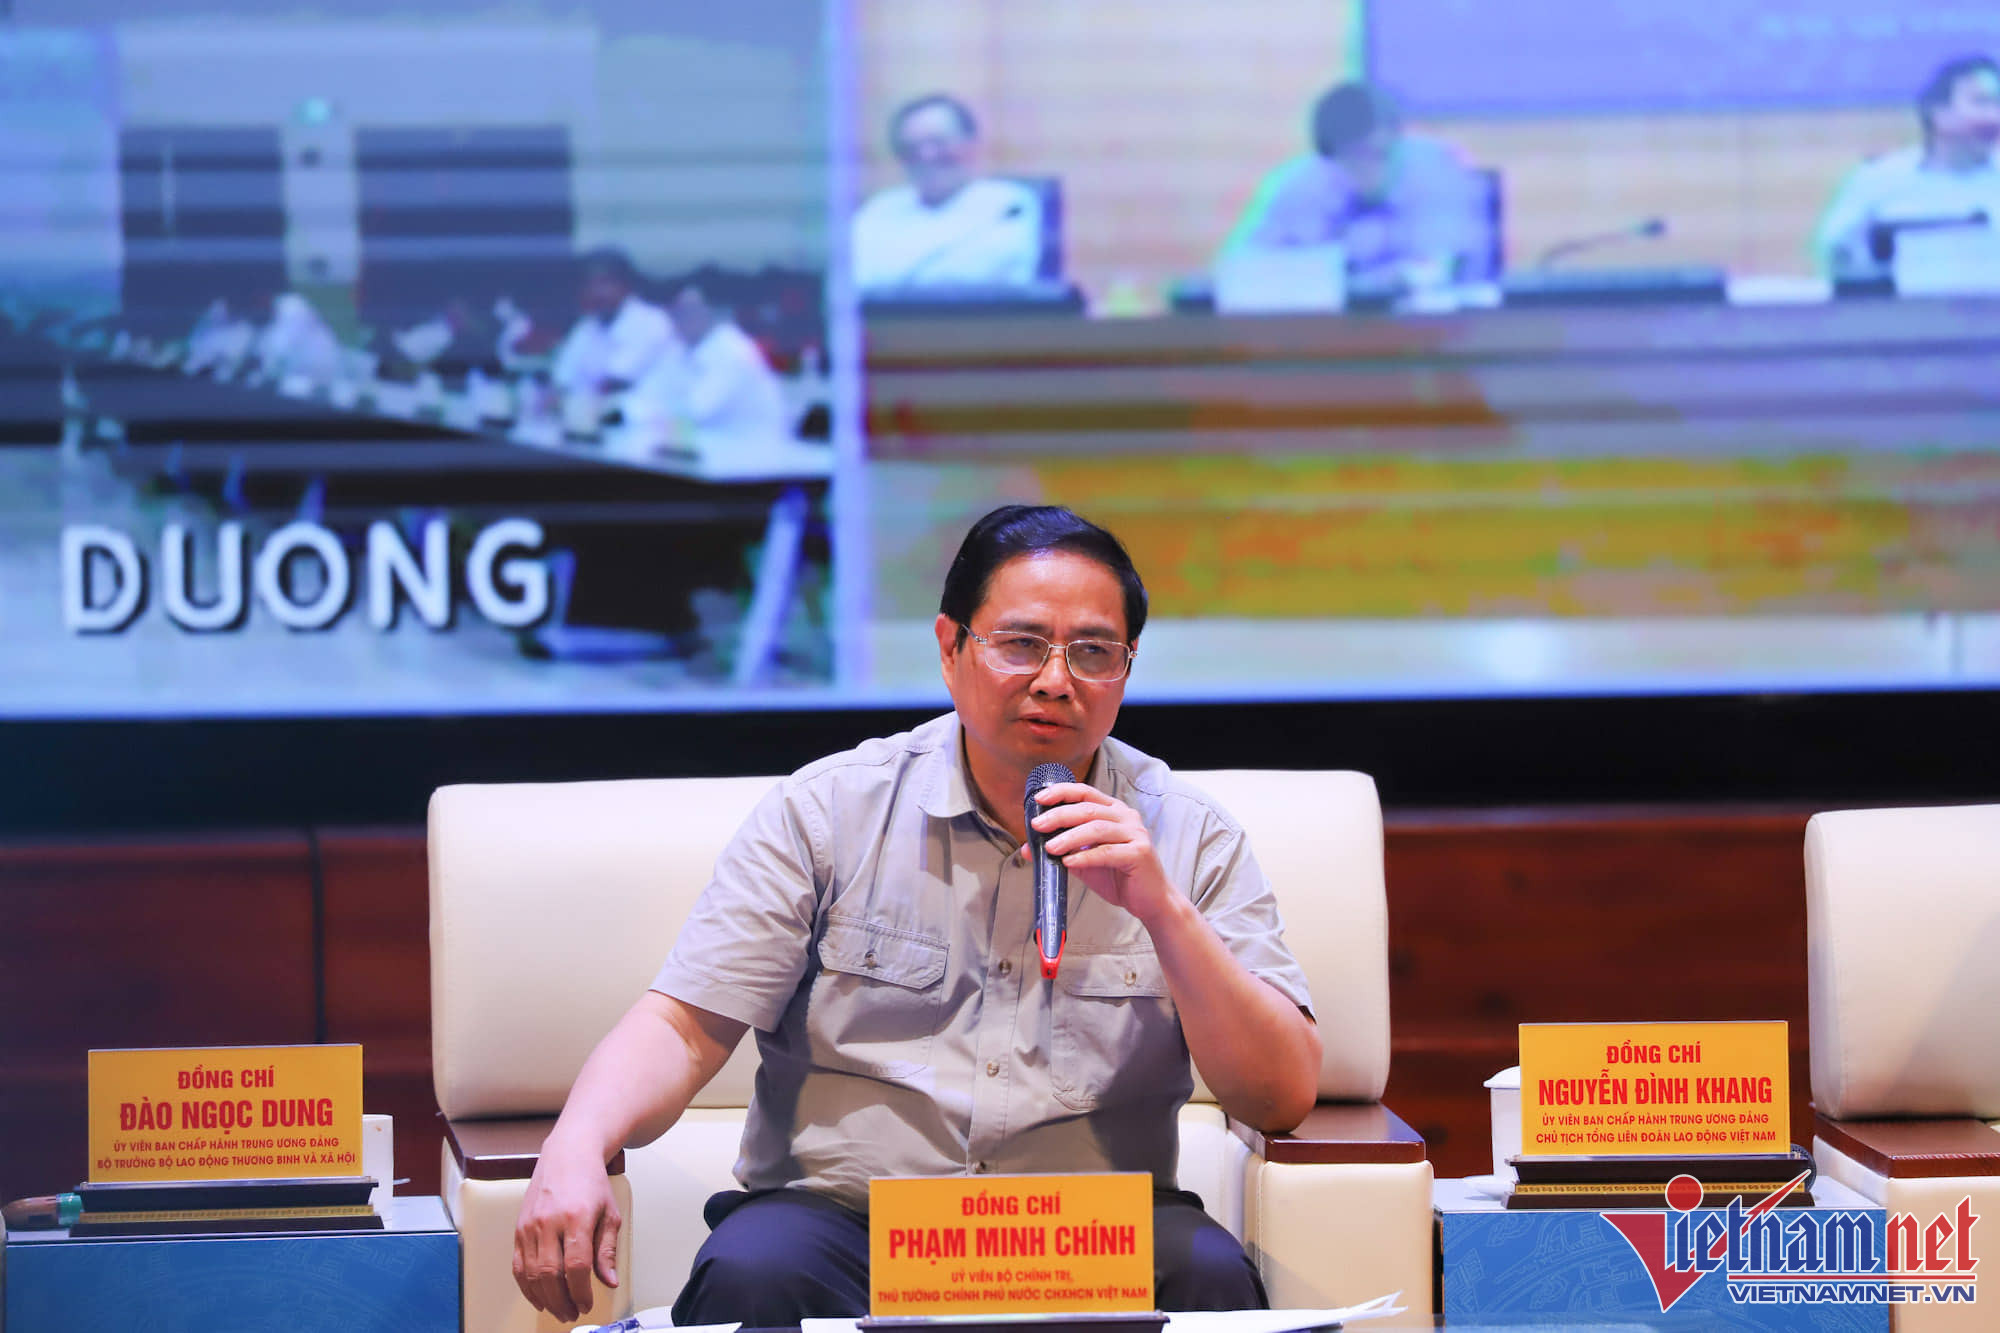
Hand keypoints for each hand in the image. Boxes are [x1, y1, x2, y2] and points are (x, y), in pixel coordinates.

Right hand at [513, 1133, 621, 1321]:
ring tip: (559, 1309)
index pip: (576, 1266)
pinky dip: (526, 1287)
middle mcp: (549, 1221)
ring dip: (545, 1298)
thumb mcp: (610, 1214)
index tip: (587, 1303)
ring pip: (531, 1273)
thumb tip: (609, 1281)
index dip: (581, 1291)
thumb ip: (607, 1250)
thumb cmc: (591, 1183)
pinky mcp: (518, 1228)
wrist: (568, 1155)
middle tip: (572, 1313)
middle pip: (550, 1274)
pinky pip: (517, 1266)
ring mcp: (530, 1225)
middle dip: (562, 1300)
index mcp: (577, 1217)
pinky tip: (539, 1297)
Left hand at [1025, 782, 1175, 927]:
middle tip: (1037, 825)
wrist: (1150, 901)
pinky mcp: (1140, 853)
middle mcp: (1126, 817)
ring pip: (1097, 829)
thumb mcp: (1084, 861)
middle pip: (1088, 809)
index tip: (1040, 798)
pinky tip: (1069, 861)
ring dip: (1069, 837)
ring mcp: (1136, 834)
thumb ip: (1062, 850)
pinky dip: (1085, 856)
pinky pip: (1107, 852)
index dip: (1062, 792)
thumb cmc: (1119, 877)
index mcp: (1114, 811)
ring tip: (1050, 847)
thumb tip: (1029, 847)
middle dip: (1059, 816)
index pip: (1085, 793)